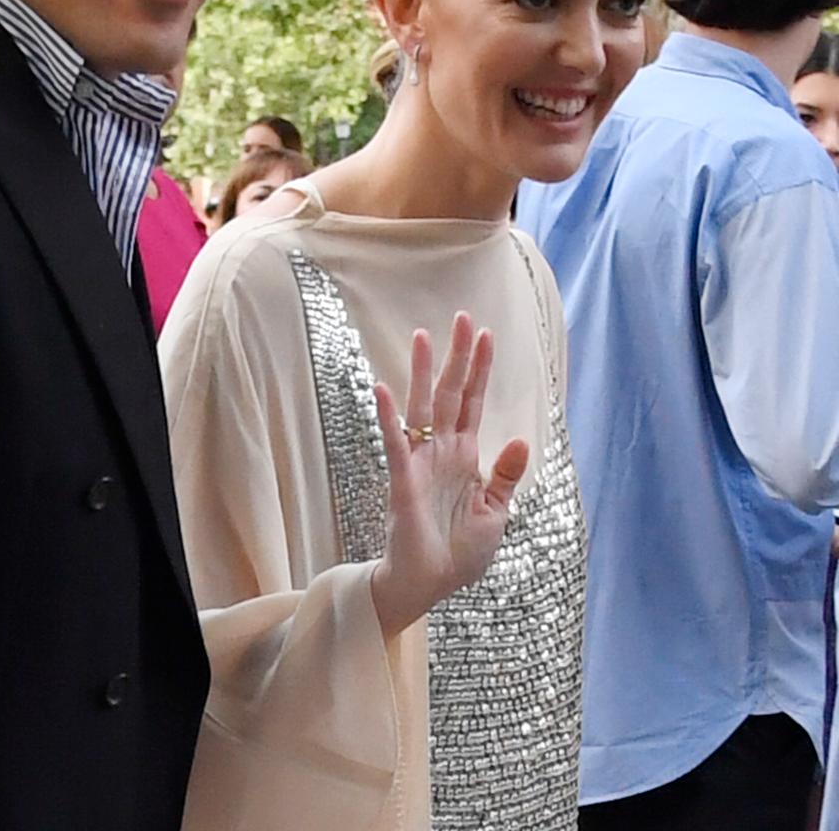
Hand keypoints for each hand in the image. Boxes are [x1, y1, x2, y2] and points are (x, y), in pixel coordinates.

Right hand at [370, 312, 528, 637]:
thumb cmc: (458, 553)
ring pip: (422, 408)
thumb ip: (504, 476)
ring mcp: (421, 462)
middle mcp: (442, 451)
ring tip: (421, 336)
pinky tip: (384, 390)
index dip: (479, 370)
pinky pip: (395, 442)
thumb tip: (519, 437)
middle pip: (449, 393)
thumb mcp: (495, 513)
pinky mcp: (403, 480)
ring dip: (421, 372)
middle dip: (456, 357)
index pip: (472, 403)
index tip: (485, 335)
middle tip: (461, 318)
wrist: (429, 585)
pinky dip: (389, 417)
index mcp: (465, 457)